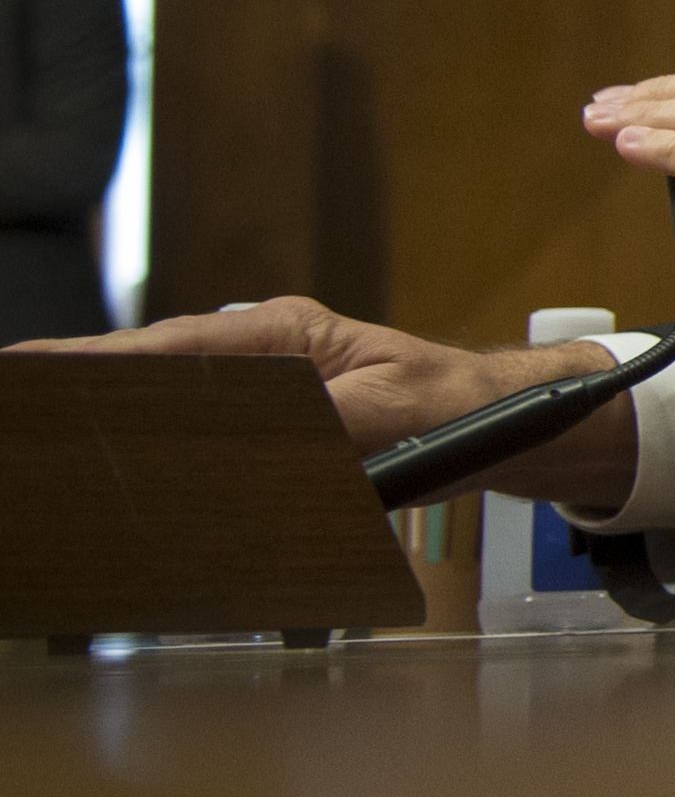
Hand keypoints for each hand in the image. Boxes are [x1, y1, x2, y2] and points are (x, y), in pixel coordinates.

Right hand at [15, 299, 636, 506]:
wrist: (504, 420)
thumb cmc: (460, 406)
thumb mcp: (395, 414)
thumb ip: (326, 426)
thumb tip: (263, 438)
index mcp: (286, 335)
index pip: (172, 349)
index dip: (97, 364)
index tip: (35, 371)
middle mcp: (265, 353)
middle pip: (153, 371)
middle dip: (85, 389)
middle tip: (24, 398)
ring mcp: (264, 386)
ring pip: (168, 399)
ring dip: (114, 416)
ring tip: (48, 427)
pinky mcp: (272, 423)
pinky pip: (201, 430)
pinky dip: (158, 443)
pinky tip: (117, 461)